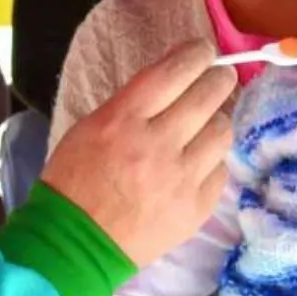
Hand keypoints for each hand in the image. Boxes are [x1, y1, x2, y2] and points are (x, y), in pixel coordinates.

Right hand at [40, 42, 235, 264]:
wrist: (76, 245)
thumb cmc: (75, 181)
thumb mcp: (89, 129)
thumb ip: (131, 106)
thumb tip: (173, 85)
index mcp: (123, 120)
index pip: (173, 73)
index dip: (195, 55)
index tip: (204, 50)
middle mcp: (157, 145)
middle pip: (207, 96)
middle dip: (219, 79)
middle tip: (220, 78)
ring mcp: (181, 178)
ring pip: (222, 131)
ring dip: (215, 122)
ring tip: (205, 126)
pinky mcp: (196, 208)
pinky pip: (220, 170)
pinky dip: (210, 162)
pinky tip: (195, 165)